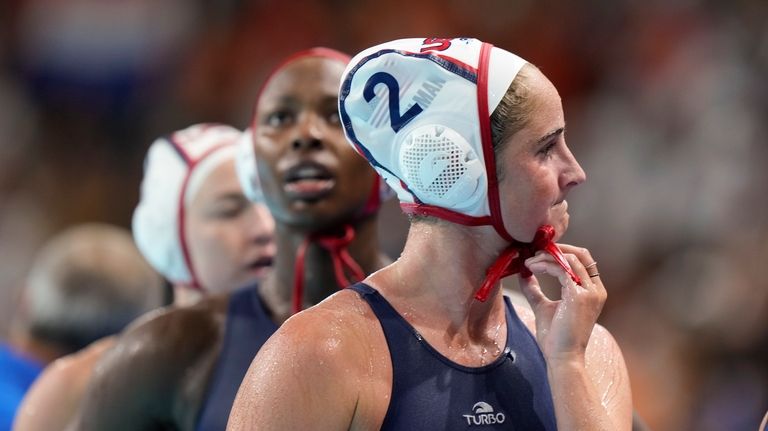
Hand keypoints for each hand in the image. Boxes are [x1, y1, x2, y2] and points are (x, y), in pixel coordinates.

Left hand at [518, 244, 605, 363]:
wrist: (562, 357)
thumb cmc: (556, 337)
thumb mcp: (544, 307)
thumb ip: (535, 289)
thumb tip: (524, 273)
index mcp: (592, 291)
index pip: (582, 260)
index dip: (562, 252)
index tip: (540, 253)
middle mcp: (595, 289)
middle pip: (580, 254)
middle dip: (556, 249)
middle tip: (535, 252)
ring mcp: (590, 291)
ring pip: (569, 259)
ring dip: (546, 257)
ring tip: (529, 262)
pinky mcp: (579, 295)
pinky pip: (561, 268)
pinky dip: (544, 265)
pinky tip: (531, 268)